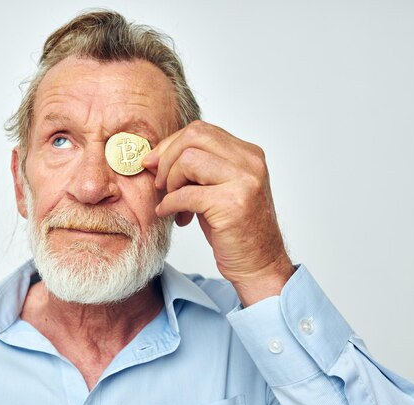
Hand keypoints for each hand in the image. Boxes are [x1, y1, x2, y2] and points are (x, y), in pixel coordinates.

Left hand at [143, 121, 294, 305]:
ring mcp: (244, 182)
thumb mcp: (218, 189)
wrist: (259, 264)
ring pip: (189, 159)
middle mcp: (250, 163)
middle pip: (194, 136)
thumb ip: (197, 168)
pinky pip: (186, 194)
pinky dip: (170, 203)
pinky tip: (170, 214)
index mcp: (248, 154)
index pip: (201, 131)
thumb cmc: (234, 230)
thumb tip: (155, 155)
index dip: (171, 144)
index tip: (154, 163)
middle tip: (160, 183)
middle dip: (167, 157)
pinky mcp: (232, 205)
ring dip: (170, 180)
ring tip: (171, 200)